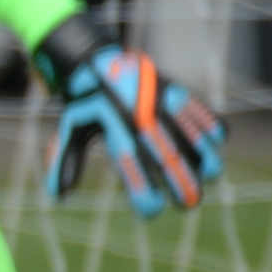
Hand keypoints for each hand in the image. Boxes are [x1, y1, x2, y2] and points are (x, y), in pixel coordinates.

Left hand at [35, 20, 222, 215]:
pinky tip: (213, 145)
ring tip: (210, 176)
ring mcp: (159, 98)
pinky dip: (209, 126)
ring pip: (190, 130)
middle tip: (190, 204)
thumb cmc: (85, 104)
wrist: (96, 59)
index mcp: (111, 124)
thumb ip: (66, 161)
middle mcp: (138, 112)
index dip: (142, 187)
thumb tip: (58, 196)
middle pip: (166, 152)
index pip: (129, 161)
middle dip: (182, 181)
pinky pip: (199, 109)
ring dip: (204, 155)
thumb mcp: (71, 129)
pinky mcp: (175, 87)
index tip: (152, 211)